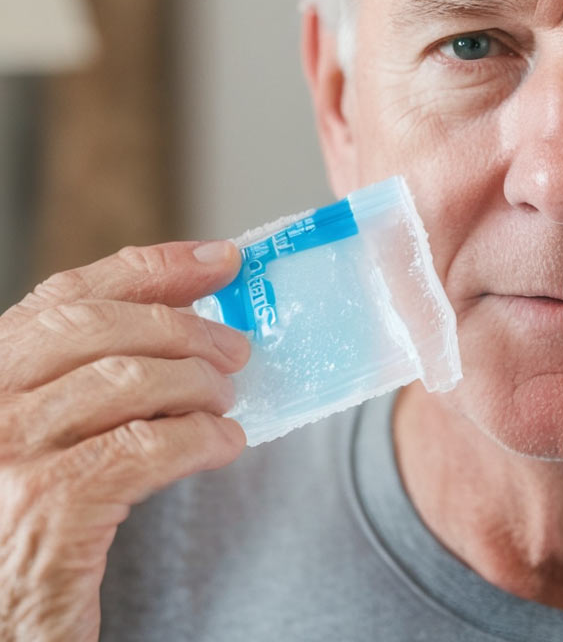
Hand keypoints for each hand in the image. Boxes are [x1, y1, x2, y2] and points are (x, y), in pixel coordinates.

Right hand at [0, 241, 249, 641]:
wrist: (5, 629)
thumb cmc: (29, 523)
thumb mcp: (48, 431)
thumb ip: (96, 371)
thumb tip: (193, 306)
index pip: (67, 295)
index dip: (153, 268)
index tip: (218, 260)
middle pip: (98, 327)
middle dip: (184, 327)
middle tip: (236, 349)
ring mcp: (5, 459)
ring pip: (127, 380)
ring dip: (197, 385)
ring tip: (225, 404)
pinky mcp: (44, 515)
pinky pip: (145, 448)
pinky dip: (200, 438)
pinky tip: (222, 445)